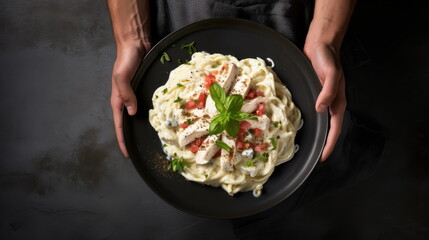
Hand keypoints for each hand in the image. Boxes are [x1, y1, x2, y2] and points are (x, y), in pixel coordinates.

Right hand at [110, 42, 149, 157]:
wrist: (135, 44)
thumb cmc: (126, 59)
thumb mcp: (122, 76)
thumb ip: (126, 94)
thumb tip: (131, 113)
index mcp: (118, 99)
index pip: (119, 125)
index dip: (122, 140)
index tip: (128, 154)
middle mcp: (126, 100)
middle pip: (128, 123)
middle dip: (131, 138)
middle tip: (140, 152)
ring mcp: (135, 95)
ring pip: (138, 116)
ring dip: (142, 127)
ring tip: (150, 141)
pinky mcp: (144, 89)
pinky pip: (146, 105)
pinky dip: (151, 114)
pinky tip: (159, 120)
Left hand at [304, 43, 346, 161]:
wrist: (321, 44)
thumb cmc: (327, 57)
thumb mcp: (330, 73)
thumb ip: (327, 90)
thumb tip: (321, 109)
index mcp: (337, 101)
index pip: (335, 128)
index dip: (329, 143)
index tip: (323, 157)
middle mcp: (330, 102)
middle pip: (328, 128)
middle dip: (323, 143)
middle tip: (312, 156)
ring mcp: (321, 98)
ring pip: (320, 121)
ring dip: (315, 133)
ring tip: (305, 145)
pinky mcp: (313, 93)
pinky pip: (312, 111)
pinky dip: (308, 120)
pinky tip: (299, 125)